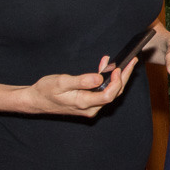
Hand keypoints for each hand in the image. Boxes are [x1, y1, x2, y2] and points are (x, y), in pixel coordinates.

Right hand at [26, 56, 140, 116]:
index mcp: (84, 103)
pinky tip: (105, 66)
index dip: (117, 82)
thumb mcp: (61, 82)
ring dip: (117, 77)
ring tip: (122, 61)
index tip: (119, 68)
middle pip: (114, 94)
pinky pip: (102, 91)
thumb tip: (99, 78)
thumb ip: (81, 81)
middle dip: (124, 77)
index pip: (109, 95)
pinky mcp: (89, 102)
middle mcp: (90, 108)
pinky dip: (106, 79)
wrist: (36, 100)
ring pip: (110, 92)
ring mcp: (90, 106)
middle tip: (132, 61)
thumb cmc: (46, 90)